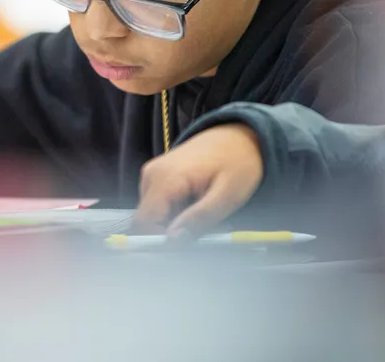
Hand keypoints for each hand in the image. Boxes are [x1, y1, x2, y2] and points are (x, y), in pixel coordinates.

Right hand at [134, 123, 263, 238]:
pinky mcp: (158, 176)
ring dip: (176, 224)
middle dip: (172, 233)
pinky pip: (159, 205)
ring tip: (206, 218)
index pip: (143, 222)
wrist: (241, 135)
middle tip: (207, 233)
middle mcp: (151, 175)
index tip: (186, 249)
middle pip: (148, 220)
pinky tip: (198, 207)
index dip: (158, 241)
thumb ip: (200, 218)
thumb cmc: (240, 162)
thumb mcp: (228, 195)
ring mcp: (153, 174)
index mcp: (165, 179)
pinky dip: (176, 213)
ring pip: (154, 215)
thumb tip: (173, 240)